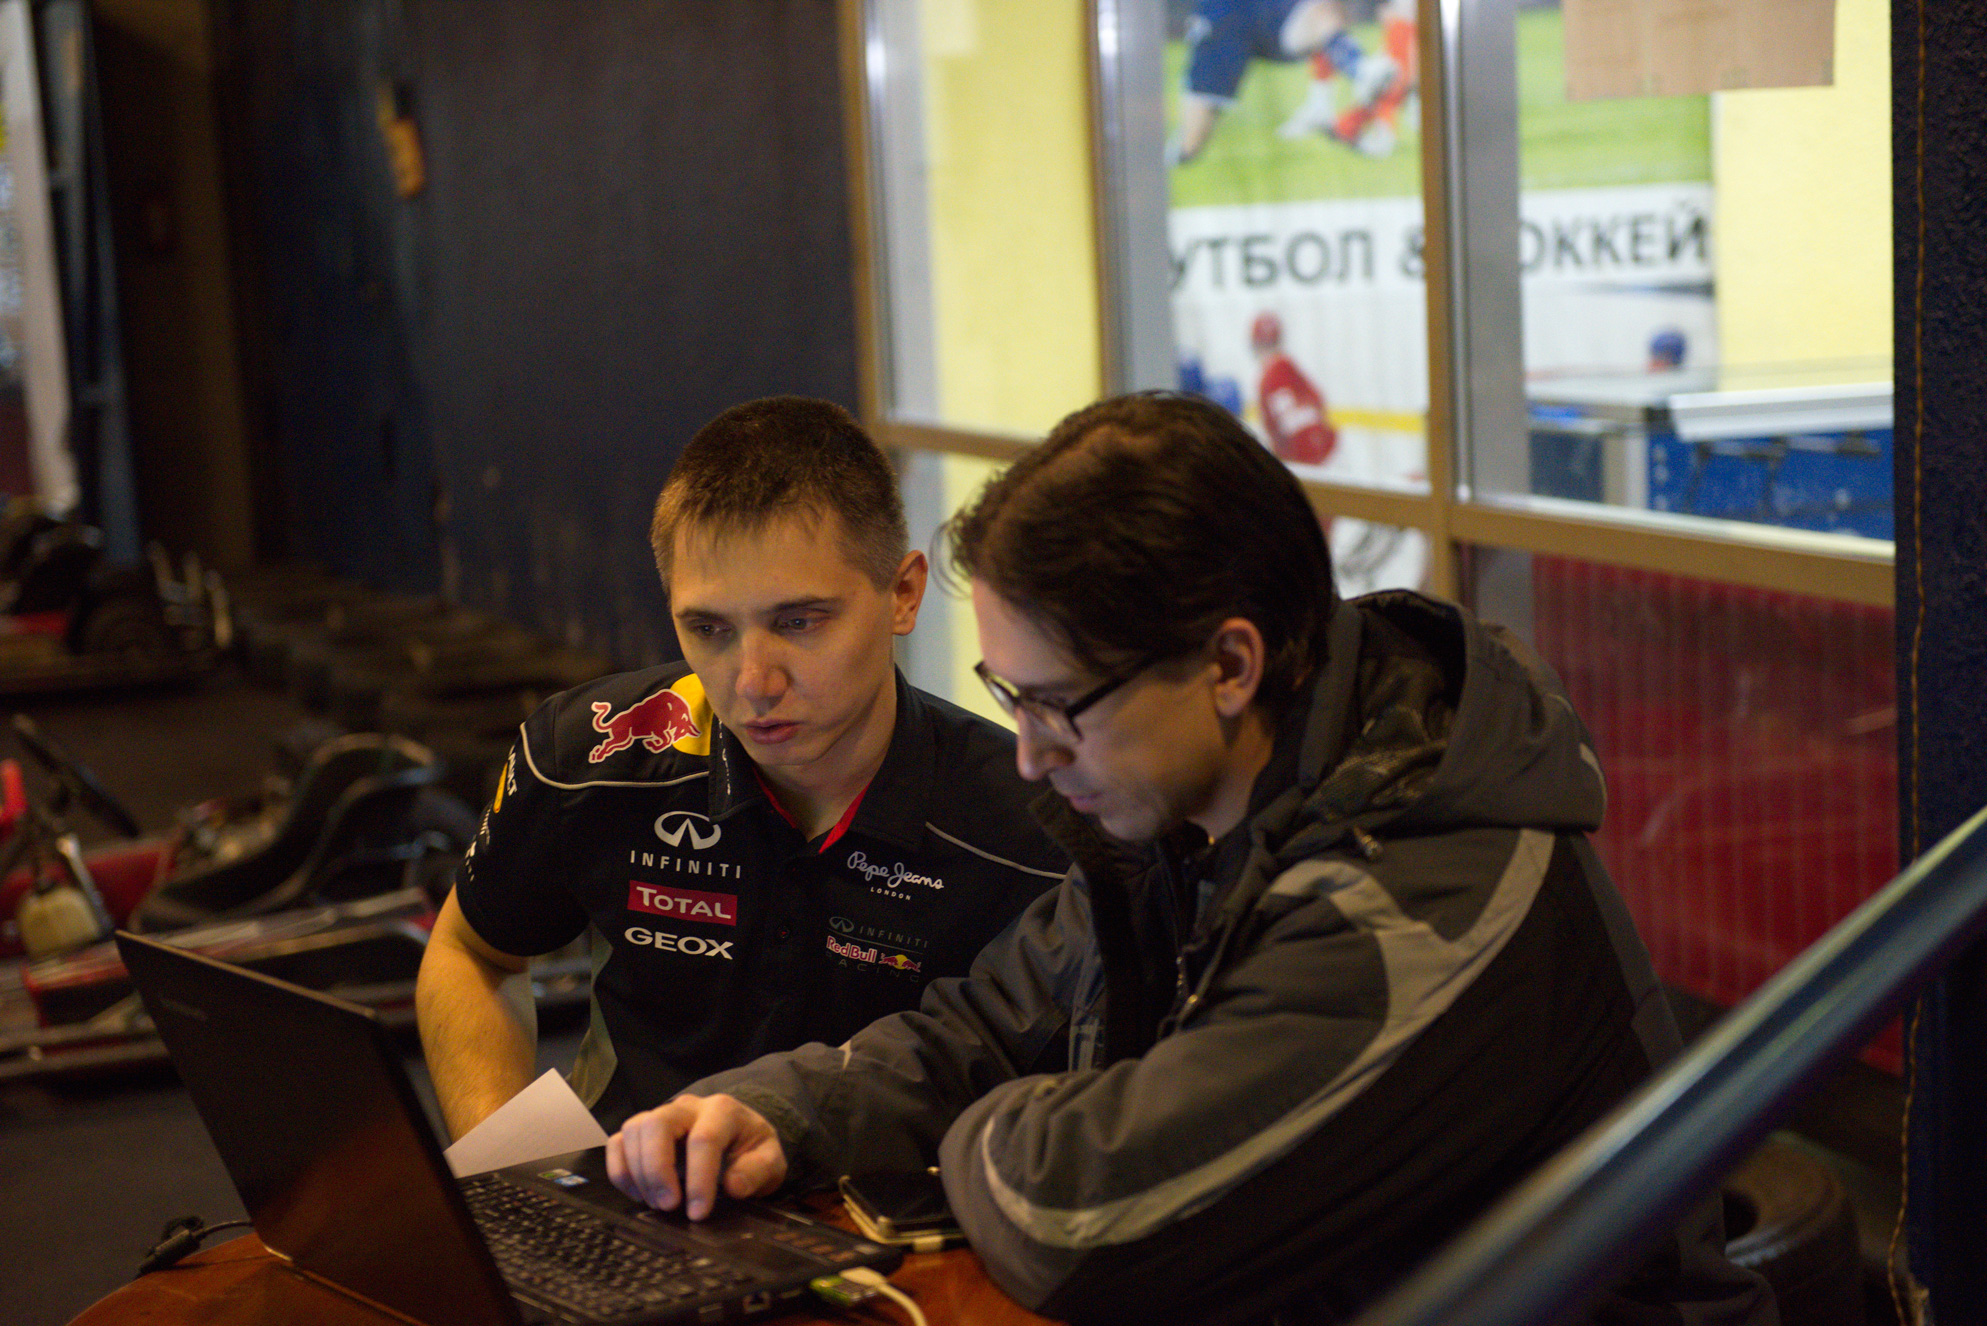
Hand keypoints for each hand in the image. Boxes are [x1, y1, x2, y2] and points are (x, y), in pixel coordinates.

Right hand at [607, 1093, 787, 1218]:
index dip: (699, 1178)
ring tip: (658, 1204)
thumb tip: (734, 1186)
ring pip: (634, 1130)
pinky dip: (620, 1171)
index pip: (704, 1139)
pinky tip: (639, 1194)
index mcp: (723, 1111)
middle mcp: (687, 1107)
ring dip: (639, 1173)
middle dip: (658, 1169)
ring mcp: (661, 1115)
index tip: (699, 1213)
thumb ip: (758, 1171)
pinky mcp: (642, 1131)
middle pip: (657, 1124)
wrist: (739, 1135)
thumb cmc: (751, 1149)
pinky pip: (617, 1142)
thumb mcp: (771, 1161)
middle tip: (668, 1206)